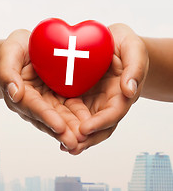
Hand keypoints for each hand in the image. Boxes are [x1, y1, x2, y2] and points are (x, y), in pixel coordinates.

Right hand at [0, 29, 88, 149]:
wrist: (27, 49)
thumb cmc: (17, 50)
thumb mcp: (9, 52)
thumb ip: (7, 72)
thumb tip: (14, 94)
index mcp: (21, 94)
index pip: (34, 107)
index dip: (47, 117)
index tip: (59, 127)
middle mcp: (34, 104)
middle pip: (49, 119)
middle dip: (62, 132)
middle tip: (75, 143)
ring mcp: (47, 103)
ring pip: (61, 119)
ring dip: (72, 130)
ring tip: (84, 140)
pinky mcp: (59, 100)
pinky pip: (70, 111)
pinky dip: (78, 120)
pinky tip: (89, 128)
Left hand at [61, 23, 148, 154]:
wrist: (111, 43)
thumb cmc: (124, 45)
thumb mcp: (133, 49)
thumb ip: (135, 67)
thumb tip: (129, 91)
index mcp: (121, 95)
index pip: (113, 114)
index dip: (100, 123)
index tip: (84, 129)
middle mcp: (107, 104)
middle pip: (99, 128)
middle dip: (86, 139)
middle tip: (70, 147)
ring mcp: (93, 104)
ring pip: (85, 126)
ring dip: (75, 137)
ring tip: (62, 145)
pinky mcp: (80, 100)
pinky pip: (73, 115)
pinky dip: (67, 125)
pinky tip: (55, 130)